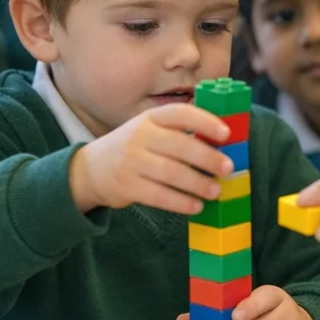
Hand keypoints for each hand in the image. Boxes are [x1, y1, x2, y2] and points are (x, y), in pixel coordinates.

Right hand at [68, 104, 232, 213]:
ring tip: (216, 191)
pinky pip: (159, 195)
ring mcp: (131, 161)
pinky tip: (196, 206)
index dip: (204, 121)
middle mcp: (139, 136)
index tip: (226, 133)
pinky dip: (180, 202)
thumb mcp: (149, 131)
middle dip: (207, 157)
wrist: (90, 170)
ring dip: (198, 184)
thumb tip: (221, 144)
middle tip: (228, 168)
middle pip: (179, 145)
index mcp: (150, 118)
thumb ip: (178, 133)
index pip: (180, 113)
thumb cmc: (134, 148)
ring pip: (171, 173)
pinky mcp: (126, 186)